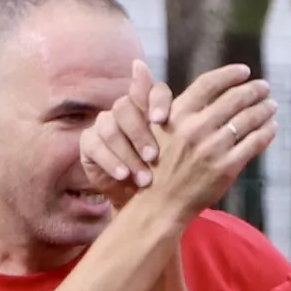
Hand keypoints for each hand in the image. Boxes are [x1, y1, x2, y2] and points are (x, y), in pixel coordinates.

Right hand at [77, 62, 181, 193]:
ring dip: (127, 153)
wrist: (141, 200)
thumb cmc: (163, 172)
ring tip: (142, 177)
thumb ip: (185, 126)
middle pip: (125, 107)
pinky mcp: (89, 142)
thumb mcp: (179, 152)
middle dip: (140, 133)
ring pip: (110, 127)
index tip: (161, 120)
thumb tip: (201, 102)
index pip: (153, 90)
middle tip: (154, 157)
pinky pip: (95, 144)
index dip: (156, 101)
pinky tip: (122, 175)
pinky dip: (110, 161)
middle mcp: (125, 110)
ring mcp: (104, 124)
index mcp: (150, 107)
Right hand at [127, 65, 277, 216]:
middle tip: (264, 87)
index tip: (244, 71)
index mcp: (177, 115)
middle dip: (254, 90)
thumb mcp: (149, 127)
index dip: (229, 74)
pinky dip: (266, 132)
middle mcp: (195, 129)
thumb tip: (140, 64)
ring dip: (264, 109)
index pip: (208, 84)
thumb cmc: (155, 165)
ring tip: (270, 105)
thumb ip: (154, 99)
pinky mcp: (226, 169)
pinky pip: (254, 144)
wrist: (159, 205)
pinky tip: (271, 127)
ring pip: (248, 120)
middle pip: (234, 99)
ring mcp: (212, 149)